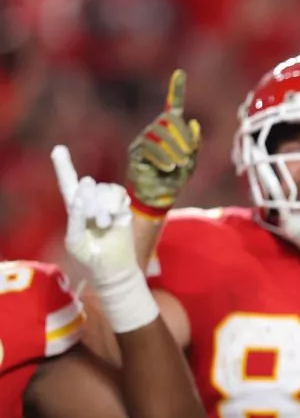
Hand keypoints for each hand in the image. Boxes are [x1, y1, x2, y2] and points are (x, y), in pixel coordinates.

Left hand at [53, 146, 137, 283]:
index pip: (68, 183)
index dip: (63, 166)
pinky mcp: (123, 208)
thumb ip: (75, 217)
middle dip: (90, 201)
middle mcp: (91, 202)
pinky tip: (114, 218)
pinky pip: (118, 194)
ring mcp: (108, 204)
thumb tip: (84, 196)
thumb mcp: (75, 241)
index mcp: (75, 208)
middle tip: (95, 220)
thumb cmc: (90, 257)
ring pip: (104, 189)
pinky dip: (115, 204)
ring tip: (105, 223)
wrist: (114, 268)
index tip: (58, 148)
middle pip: (89, 186)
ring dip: (104, 205)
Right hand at [127, 70, 200, 218]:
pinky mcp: (136, 150)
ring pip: (159, 134)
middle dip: (181, 137)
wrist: (159, 195)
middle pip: (168, 122)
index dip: (176, 89)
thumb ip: (195, 144)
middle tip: (187, 155)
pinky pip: (149, 147)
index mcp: (171, 130)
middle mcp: (156, 130)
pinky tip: (169, 167)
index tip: (180, 73)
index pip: (173, 106)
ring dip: (172, 149)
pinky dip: (162, 157)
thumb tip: (194, 123)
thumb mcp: (191, 161)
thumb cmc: (176, 177)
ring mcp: (144, 139)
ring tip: (179, 164)